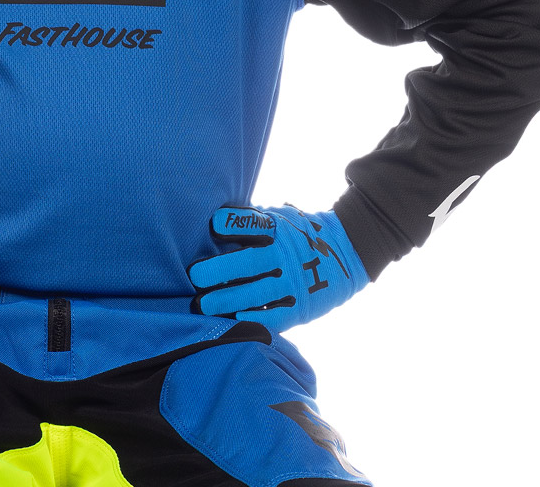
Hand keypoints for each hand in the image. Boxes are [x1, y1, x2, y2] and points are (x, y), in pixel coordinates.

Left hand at [189, 204, 368, 332]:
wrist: (345, 251)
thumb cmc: (296, 233)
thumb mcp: (279, 218)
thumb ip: (250, 221)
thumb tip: (210, 222)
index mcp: (277, 228)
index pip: (253, 223)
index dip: (233, 223)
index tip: (213, 225)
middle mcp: (284, 255)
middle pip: (250, 262)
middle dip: (219, 269)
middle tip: (194, 276)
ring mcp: (293, 282)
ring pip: (257, 292)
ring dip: (228, 300)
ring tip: (202, 305)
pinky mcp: (299, 307)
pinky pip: (274, 316)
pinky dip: (254, 319)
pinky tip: (233, 321)